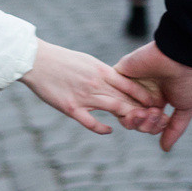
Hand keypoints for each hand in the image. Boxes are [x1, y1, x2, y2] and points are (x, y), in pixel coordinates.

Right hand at [19, 40, 166, 134]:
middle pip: (125, 98)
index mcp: (100, 70)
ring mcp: (83, 96)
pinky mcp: (70, 108)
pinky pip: (90, 122)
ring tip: (137, 125)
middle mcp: (95, 83)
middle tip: (154, 118)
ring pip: (113, 109)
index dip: (143, 94)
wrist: (36, 61)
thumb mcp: (86, 61)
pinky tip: (109, 130)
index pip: (128, 84)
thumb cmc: (61, 60)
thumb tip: (115, 79)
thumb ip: (101, 72)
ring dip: (127, 118)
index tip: (155, 101)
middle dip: (141, 109)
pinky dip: (102, 128)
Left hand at [115, 42, 191, 151]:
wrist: (178, 56)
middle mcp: (143, 94)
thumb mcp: (186, 108)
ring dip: (134, 119)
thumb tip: (165, 149)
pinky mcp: (119, 76)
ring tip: (143, 112)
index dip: (155, 127)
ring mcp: (131, 85)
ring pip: (122, 112)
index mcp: (159, 100)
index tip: (164, 118)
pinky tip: (135, 106)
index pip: (149, 124)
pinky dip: (123, 106)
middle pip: (135, 122)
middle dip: (145, 124)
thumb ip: (174, 129)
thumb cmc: (186, 81)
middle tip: (154, 113)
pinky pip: (112, 96)